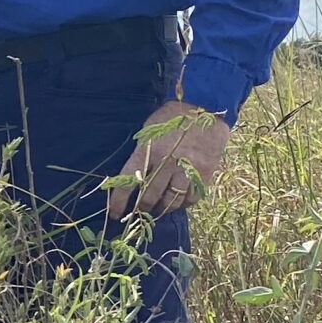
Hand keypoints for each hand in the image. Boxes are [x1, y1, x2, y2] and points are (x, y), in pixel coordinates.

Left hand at [106, 99, 228, 220]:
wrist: (206, 108)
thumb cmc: (171, 118)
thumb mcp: (148, 131)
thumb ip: (140, 155)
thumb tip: (129, 179)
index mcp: (148, 152)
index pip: (127, 184)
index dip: (118, 203)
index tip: (115, 214)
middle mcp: (166, 164)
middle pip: (149, 198)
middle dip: (141, 209)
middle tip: (138, 213)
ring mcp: (186, 170)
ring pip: (170, 202)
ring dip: (161, 209)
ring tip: (157, 210)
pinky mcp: (204, 174)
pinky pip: (190, 198)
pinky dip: (182, 203)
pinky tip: (178, 201)